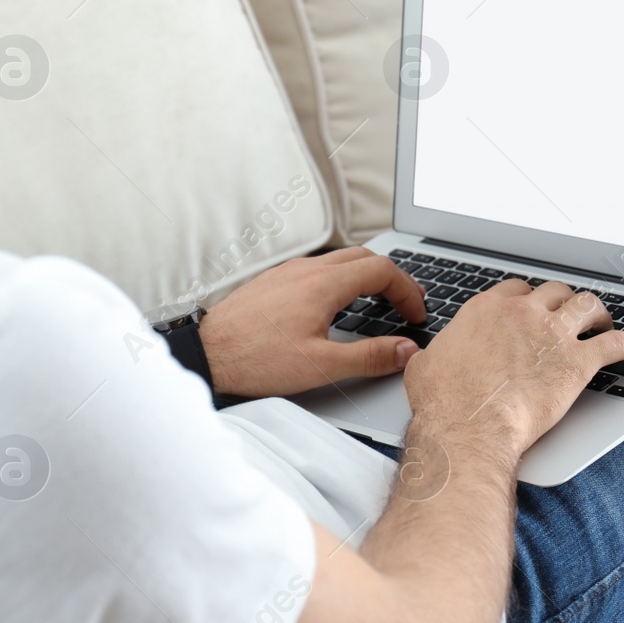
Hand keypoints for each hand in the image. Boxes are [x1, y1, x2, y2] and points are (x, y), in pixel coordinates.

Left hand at [199, 248, 427, 397]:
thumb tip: (406, 350)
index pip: (382, 270)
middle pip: (364, 257)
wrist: (206, 353)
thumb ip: (370, 357)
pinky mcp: (273, 282)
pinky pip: (318, 269)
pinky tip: (337, 305)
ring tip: (379, 302)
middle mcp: (306, 269)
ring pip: (339, 260)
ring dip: (366, 276)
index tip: (417, 314)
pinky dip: (341, 280)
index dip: (408, 291)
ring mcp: (287, 272)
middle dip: (392, 278)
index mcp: (323, 284)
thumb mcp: (321, 365)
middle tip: (407, 303)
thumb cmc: (255, 359)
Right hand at [404, 281, 623, 451]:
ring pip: (586, 305)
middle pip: (554, 292)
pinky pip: (614, 344)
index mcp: (487, 309)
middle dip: (562, 301)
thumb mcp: (425, 366)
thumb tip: (425, 357)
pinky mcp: (577, 362)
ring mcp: (552, 334)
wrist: (468, 425)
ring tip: (603, 321)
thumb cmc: (444, 401)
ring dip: (597, 312)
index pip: (516, 290)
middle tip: (567, 314)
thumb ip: (432, 353)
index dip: (528, 300)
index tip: (531, 309)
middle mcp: (522, 313)